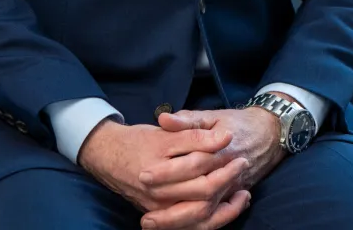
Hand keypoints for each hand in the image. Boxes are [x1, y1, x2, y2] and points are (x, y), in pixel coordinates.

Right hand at [77, 119, 249, 229]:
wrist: (109, 157)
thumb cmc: (138, 141)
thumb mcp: (164, 132)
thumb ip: (193, 133)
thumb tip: (224, 136)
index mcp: (159, 167)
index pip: (198, 163)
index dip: (219, 153)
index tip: (234, 141)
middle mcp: (159, 192)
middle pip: (202, 192)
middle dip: (227, 178)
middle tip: (242, 163)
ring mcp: (160, 208)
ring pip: (200, 214)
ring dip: (226, 205)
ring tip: (243, 191)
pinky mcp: (163, 216)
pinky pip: (193, 225)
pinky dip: (216, 218)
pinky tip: (232, 205)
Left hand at [141, 107, 287, 228]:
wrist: (270, 133)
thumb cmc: (237, 123)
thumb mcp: (213, 116)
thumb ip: (188, 120)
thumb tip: (163, 119)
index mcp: (221, 150)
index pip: (193, 164)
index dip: (168, 171)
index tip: (144, 176)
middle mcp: (227, 173)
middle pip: (199, 196)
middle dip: (170, 207)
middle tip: (144, 212)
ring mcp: (232, 188)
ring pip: (207, 213)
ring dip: (178, 221)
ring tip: (151, 222)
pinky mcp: (232, 196)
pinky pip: (214, 218)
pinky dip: (194, 225)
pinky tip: (173, 226)